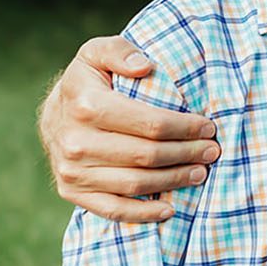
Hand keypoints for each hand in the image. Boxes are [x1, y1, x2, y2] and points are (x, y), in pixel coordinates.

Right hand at [39, 36, 218, 221]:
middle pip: (147, 155)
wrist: (54, 114)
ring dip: (173, 181)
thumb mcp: (97, 53)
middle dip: (187, 154)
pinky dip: (143, 214)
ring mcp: (72, 170)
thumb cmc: (88, 81)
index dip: (185, 127)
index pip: (150, 123)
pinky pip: (112, 209)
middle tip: (212, 151)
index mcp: (86, 104)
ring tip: (200, 173)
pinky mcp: (71, 191)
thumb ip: (120, 51)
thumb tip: (144, 66)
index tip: (208, 127)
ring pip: (135, 183)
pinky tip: (170, 209)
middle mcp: (75, 141)